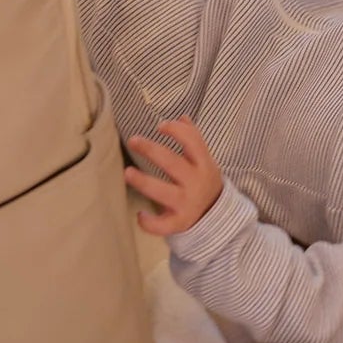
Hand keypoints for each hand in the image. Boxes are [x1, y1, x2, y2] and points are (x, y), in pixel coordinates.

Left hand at [124, 117, 223, 236]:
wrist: (215, 215)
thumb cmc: (203, 180)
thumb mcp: (204, 159)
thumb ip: (193, 139)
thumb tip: (182, 117)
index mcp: (204, 164)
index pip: (193, 142)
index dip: (177, 131)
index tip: (160, 126)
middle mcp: (196, 183)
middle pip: (172, 163)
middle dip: (151, 150)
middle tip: (133, 140)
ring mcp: (187, 204)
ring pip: (163, 192)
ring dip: (143, 182)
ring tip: (127, 172)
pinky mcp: (178, 223)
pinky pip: (162, 225)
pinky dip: (150, 222)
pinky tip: (140, 214)